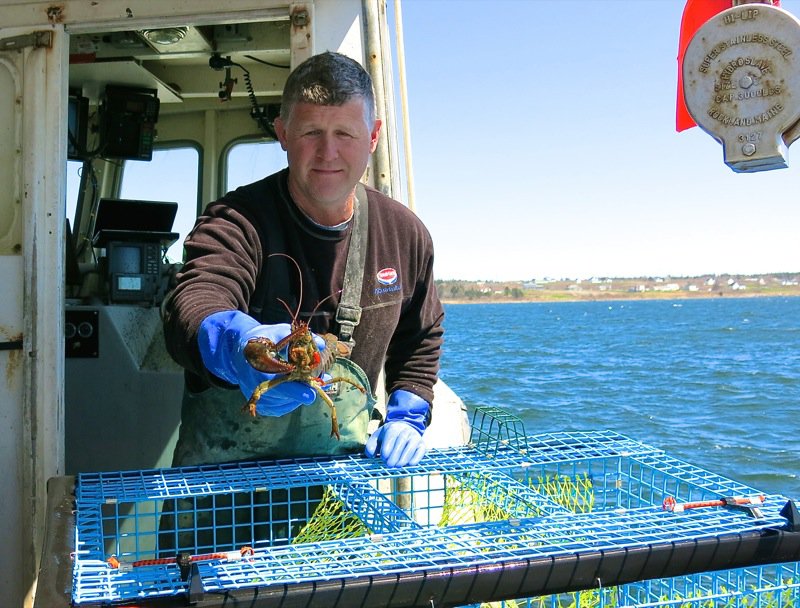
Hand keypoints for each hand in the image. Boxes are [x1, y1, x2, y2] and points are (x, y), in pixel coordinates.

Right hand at [197, 310, 323, 415]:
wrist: (238, 351)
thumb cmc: (261, 340)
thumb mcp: (278, 333)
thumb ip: (300, 338)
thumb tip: (321, 344)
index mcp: (259, 368)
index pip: (280, 385)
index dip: (297, 391)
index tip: (311, 394)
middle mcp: (256, 387)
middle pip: (286, 396)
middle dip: (303, 389)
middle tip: (316, 380)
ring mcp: (258, 398)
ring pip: (286, 403)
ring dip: (299, 393)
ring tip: (303, 380)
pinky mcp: (262, 405)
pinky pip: (282, 407)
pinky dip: (292, 399)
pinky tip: (293, 387)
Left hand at [365, 390, 428, 466]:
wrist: (404, 429)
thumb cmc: (388, 437)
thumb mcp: (377, 438)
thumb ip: (371, 446)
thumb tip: (370, 455)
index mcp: (393, 427)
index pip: (391, 435)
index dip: (387, 447)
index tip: (383, 457)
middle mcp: (405, 430)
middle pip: (401, 441)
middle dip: (395, 454)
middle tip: (390, 465)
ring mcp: (415, 437)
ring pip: (411, 446)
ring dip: (405, 457)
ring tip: (398, 465)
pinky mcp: (422, 444)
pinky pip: (421, 450)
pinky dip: (416, 457)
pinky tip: (410, 464)